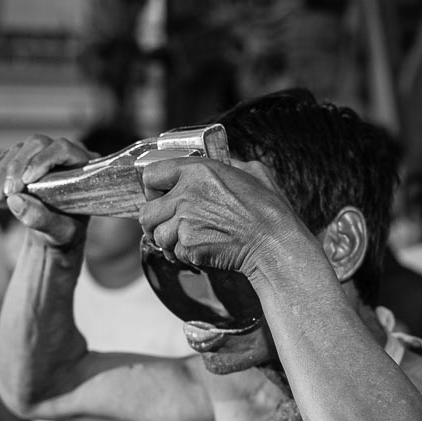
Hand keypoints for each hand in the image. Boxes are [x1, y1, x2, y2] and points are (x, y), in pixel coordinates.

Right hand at [0, 135, 92, 249]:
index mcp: (83, 166)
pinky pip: (6, 156)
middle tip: (7, 192)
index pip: (63, 149)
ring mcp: (42, 153)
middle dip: (17, 166)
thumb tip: (15, 200)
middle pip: (37, 144)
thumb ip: (41, 219)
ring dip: (2, 170)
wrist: (53, 231)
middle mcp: (64, 154)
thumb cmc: (65, 231)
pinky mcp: (24, 160)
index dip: (43, 160)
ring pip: (19, 149)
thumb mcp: (58, 232)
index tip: (26, 181)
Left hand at [138, 157, 317, 278]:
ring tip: (185, 242)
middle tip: (166, 226)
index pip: (151, 174)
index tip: (158, 195)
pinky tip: (199, 252)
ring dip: (168, 242)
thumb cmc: (269, 210)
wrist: (274, 243)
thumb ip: (232, 164)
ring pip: (157, 236)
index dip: (152, 187)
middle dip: (154, 222)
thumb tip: (227, 164)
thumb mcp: (254, 172)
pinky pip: (174, 253)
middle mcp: (186, 195)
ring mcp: (185, 222)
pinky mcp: (189, 246)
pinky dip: (184, 256)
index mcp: (198, 171)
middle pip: (147, 211)